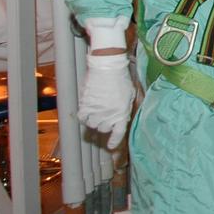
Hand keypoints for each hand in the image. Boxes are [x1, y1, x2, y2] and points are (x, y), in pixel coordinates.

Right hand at [78, 17, 133, 149]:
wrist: (108, 67)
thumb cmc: (121, 79)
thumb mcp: (130, 94)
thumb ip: (127, 107)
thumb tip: (124, 116)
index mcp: (123, 112)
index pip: (119, 133)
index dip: (114, 141)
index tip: (110, 146)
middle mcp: (110, 115)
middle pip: (103, 129)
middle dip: (104, 124)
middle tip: (104, 115)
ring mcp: (97, 111)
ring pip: (92, 124)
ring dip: (93, 120)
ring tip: (97, 110)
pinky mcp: (86, 105)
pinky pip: (82, 117)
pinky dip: (84, 115)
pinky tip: (87, 109)